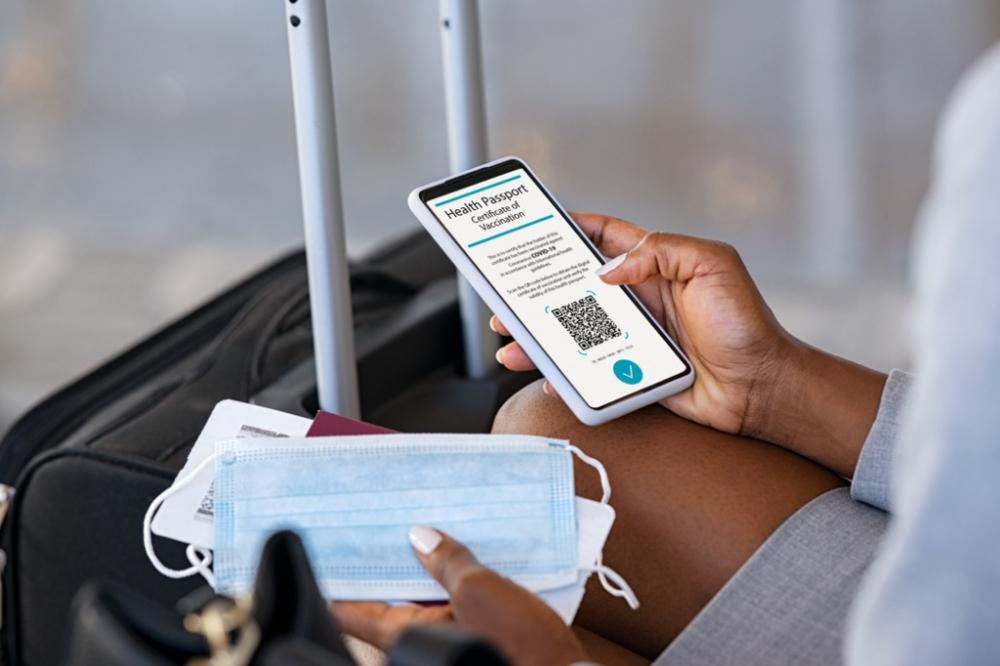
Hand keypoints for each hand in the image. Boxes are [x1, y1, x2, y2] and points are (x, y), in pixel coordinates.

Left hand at [332, 527, 587, 665]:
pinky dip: (453, 576)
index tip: (332, 542)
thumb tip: (421, 536)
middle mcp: (421, 640)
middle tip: (385, 518)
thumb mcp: (482, 590)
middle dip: (391, 557)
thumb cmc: (524, 648)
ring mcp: (449, 638)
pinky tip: (463, 548)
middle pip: (390, 595)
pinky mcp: (476, 634)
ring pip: (423, 595)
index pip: (352, 608)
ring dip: (427, 564)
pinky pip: (452, 600)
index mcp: (408, 637)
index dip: (341, 573)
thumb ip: (449, 562)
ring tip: (427, 523)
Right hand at [494, 213, 886, 475]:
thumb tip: (609, 269)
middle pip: (575, 288)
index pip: (606, 237)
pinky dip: (563, 376)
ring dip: (539, 335)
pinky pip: (587, 372)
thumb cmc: (745, 325)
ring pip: (573, 332)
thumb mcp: (712, 265)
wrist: (759, 388)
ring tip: (511, 339)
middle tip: (507, 294)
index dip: (572, 228)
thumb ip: (661, 251)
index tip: (539, 225)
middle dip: (538, 290)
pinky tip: (548, 378)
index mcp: (655, 266)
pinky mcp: (630, 372)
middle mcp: (638, 299)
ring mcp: (632, 337)